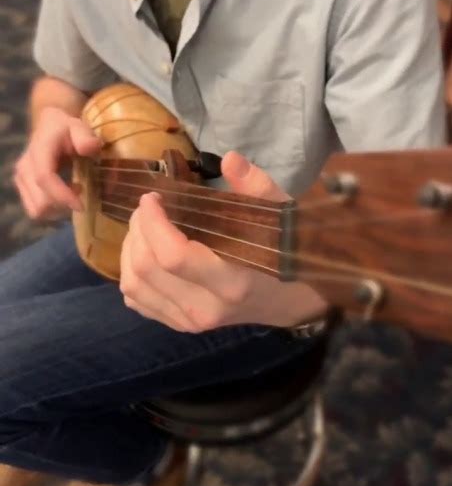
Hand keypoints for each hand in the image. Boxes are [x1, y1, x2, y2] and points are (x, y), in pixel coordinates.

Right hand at [14, 107, 101, 219]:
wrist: (50, 126)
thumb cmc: (67, 129)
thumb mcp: (79, 127)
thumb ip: (85, 137)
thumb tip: (91, 147)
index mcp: (39, 151)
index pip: (44, 178)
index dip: (62, 195)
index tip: (81, 205)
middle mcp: (24, 167)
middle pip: (40, 201)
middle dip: (63, 204)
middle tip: (81, 190)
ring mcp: (21, 179)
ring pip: (37, 209)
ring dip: (58, 208)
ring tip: (73, 191)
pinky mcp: (22, 187)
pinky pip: (35, 209)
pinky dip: (51, 208)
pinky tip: (63, 194)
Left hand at [120, 152, 326, 330]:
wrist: (288, 299)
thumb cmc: (282, 252)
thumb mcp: (279, 215)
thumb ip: (257, 187)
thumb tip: (230, 159)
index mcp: (233, 282)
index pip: (173, 256)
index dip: (152, 223)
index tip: (152, 197)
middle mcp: (206, 309)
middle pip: (146, 268)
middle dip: (138, 229)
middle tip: (147, 207)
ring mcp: (190, 323)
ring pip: (134, 285)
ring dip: (129, 249)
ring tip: (143, 226)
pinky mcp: (179, 326)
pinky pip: (136, 300)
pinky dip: (130, 273)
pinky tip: (145, 252)